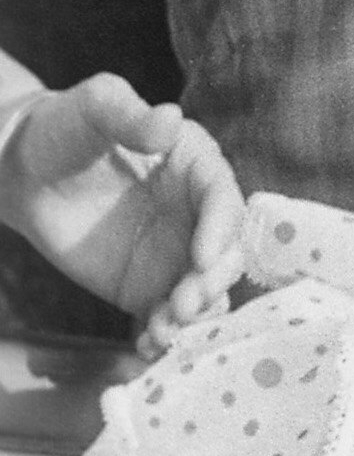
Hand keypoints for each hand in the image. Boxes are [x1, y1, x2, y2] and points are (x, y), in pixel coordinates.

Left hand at [0, 71, 245, 354]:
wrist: (24, 174)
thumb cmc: (61, 130)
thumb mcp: (91, 110)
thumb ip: (126, 113)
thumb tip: (169, 117)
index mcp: (198, 169)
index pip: (226, 203)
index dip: (222, 233)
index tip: (202, 257)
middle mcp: (200, 218)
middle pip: (224, 258)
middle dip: (209, 285)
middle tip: (183, 304)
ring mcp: (179, 257)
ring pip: (205, 294)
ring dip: (192, 319)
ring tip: (163, 332)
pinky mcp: (153, 288)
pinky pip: (168, 317)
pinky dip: (163, 336)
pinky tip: (146, 346)